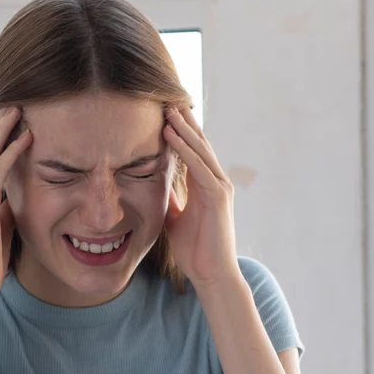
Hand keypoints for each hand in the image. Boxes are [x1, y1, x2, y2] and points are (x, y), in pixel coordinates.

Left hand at [162, 105, 241, 289]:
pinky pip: (199, 166)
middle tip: (168, 99)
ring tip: (168, 108)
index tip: (164, 113)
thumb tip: (154, 189)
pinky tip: (171, 134)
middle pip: (199, 144)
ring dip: (183, 128)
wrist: (211, 275)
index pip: (193, 152)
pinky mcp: (218, 197)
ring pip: (200, 150)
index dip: (180, 132)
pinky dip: (184, 149)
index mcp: (204, 187)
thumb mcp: (175, 219)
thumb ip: (170, 201)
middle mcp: (215, 182)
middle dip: (184, 122)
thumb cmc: (194, 251)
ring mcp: (219, 188)